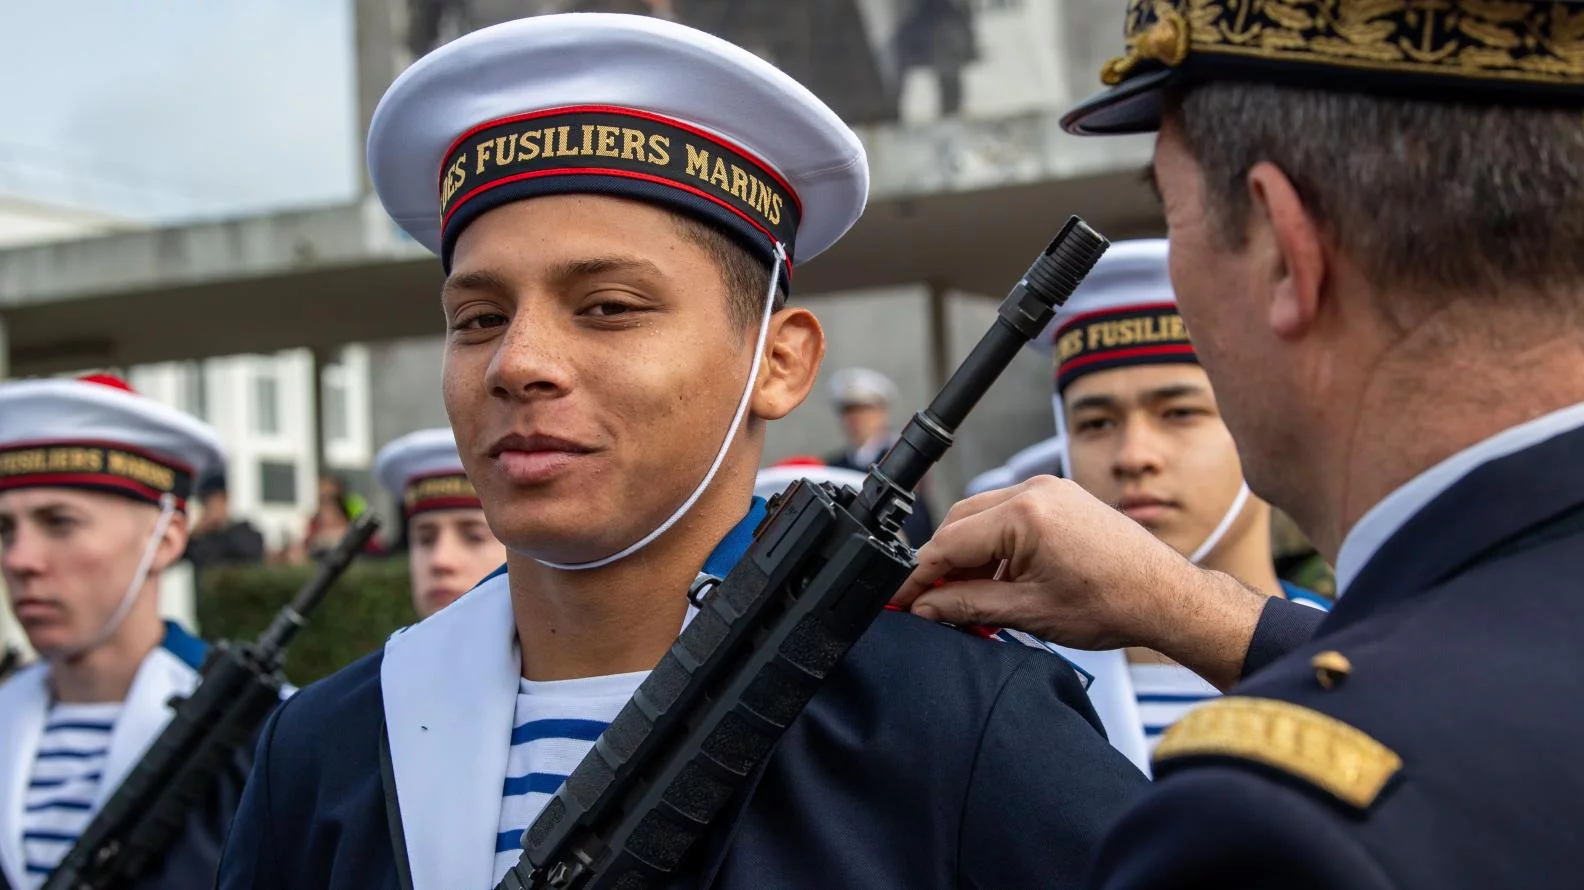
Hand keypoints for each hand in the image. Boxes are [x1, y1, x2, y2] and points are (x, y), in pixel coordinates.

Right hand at [892, 477, 1267, 688]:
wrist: (1168, 597)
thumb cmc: (1115, 603)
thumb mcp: (1029, 612)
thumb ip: (968, 606)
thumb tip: (927, 608)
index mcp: (1025, 516)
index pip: (948, 544)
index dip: (918, 578)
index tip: (900, 601)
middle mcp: (1034, 492)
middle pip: (959, 524)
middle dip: (941, 566)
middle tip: (928, 604)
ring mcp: (1049, 491)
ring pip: (982, 518)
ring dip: (968, 557)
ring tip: (967, 600)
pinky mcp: (1060, 498)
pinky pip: (1008, 516)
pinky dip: (994, 547)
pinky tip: (995, 581)